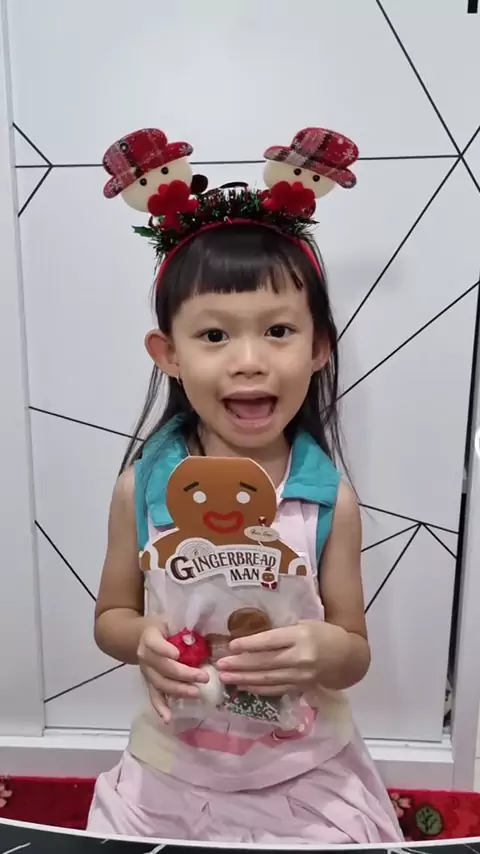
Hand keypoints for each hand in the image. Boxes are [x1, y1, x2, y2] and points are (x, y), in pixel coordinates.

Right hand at [137, 616, 208, 722]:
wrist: (141, 636)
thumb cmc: (164, 627)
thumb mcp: (172, 621)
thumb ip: (187, 630)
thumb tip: (215, 637)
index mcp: (150, 637)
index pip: (155, 644)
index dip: (165, 649)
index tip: (178, 654)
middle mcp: (145, 656)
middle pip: (163, 668)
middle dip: (184, 674)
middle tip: (204, 677)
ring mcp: (146, 671)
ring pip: (161, 684)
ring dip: (179, 690)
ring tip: (197, 693)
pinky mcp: (149, 683)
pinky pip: (154, 696)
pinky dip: (160, 708)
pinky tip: (168, 718)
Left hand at [216, 620, 349, 695]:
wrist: (345, 657)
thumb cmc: (321, 634)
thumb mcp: (303, 624)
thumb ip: (281, 633)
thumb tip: (251, 640)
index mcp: (300, 636)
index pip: (270, 642)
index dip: (249, 645)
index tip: (231, 646)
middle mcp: (300, 658)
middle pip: (265, 663)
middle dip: (240, 665)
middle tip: (220, 666)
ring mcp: (300, 676)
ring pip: (267, 679)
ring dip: (244, 679)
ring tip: (226, 677)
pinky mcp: (300, 688)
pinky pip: (275, 689)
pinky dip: (258, 689)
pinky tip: (243, 686)